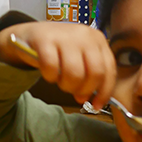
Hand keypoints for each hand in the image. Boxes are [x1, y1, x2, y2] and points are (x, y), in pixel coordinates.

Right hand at [0, 22, 115, 110]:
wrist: (32, 35)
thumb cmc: (60, 50)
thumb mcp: (80, 57)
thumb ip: (89, 75)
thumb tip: (89, 99)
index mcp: (98, 40)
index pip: (109, 70)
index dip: (104, 92)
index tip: (96, 106)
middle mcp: (85, 35)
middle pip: (95, 73)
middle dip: (84, 90)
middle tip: (74, 93)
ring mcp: (65, 36)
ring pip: (74, 73)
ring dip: (66, 86)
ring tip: (60, 82)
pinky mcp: (44, 39)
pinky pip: (51, 68)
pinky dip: (50, 77)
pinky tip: (49, 74)